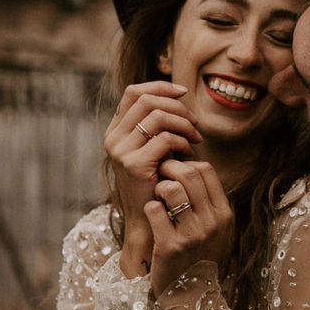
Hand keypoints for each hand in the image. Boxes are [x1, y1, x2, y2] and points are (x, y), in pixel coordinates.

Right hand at [104, 82, 202, 275]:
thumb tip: (180, 99)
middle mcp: (113, 138)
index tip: (184, 92)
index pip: (134, 92)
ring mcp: (121, 151)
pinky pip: (164, 139)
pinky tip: (190, 153)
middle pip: (146, 99)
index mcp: (116, 131)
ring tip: (195, 139)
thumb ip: (159, 128)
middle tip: (195, 123)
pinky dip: (182, 142)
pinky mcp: (135, 165)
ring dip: (183, 124)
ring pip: (157, 116)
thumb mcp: (155, 151)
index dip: (160, 86)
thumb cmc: (157, 186)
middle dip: (176, 106)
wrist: (148, 222)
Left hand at [145, 159, 233, 294]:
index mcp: (224, 215)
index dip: (185, 163)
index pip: (206, 169)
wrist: (190, 295)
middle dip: (168, 168)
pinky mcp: (170, 246)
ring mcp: (192, 235)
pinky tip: (153, 219)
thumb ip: (208, 201)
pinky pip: (154, 209)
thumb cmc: (198, 256)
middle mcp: (211, 223)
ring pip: (171, 188)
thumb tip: (190, 166)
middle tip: (159, 178)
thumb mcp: (215, 230)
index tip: (174, 172)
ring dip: (158, 188)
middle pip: (188, 173)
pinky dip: (149, 209)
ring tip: (158, 199)